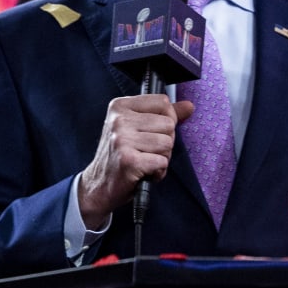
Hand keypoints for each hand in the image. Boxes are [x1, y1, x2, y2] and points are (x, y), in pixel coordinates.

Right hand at [76, 94, 194, 222]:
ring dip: (162, 158)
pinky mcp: (128, 161)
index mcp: (120, 106)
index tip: (155, 132)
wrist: (99, 186)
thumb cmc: (120, 156)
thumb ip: (163, 115)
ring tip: (145, 162)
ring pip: (168, 144)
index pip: (162, 101)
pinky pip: (162, 162)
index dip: (168, 119)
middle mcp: (119, 120)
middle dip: (165, 142)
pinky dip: (158, 172)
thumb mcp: (137, 128)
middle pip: (168, 124)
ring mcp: (122, 140)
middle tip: (146, 152)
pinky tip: (144, 173)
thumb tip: (189, 106)